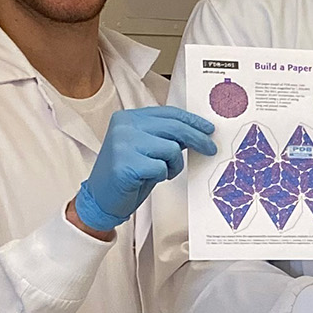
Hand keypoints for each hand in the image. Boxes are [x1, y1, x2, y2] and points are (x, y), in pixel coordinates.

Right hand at [73, 106, 217, 230]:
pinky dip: (162, 175)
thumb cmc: (128, 173)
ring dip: (174, 164)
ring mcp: (123, 144)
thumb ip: (167, 135)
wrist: (101, 198)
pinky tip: (149, 178)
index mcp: (128, 118)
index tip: (208, 128)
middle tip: (210, 149)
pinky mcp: (126, 164)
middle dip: (197, 139)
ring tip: (162, 171)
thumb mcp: (148, 148)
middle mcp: (124, 126)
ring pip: (171, 148)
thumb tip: (199, 131)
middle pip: (174, 127)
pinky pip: (161, 167)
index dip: (192, 120)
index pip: (168, 113)